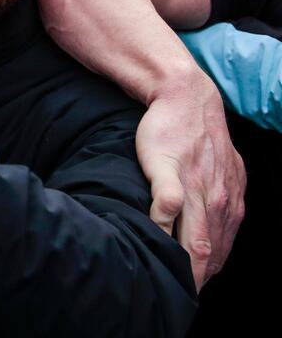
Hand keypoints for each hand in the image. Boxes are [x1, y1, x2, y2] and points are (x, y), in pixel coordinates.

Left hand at [136, 75, 244, 291]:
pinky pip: (232, 221)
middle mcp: (221, 199)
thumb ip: (162, 196)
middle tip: (182, 293)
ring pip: (224, 238)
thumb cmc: (164, 129)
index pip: (198, 252)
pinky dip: (222, 241)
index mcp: (202, 198)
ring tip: (196, 280)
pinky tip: (213, 250)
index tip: (177, 291)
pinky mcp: (235, 181)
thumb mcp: (155, 162)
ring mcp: (231, 191)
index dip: (189, 276)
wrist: (188, 96)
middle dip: (200, 276)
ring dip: (212, 262)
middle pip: (213, 251)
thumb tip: (163, 230)